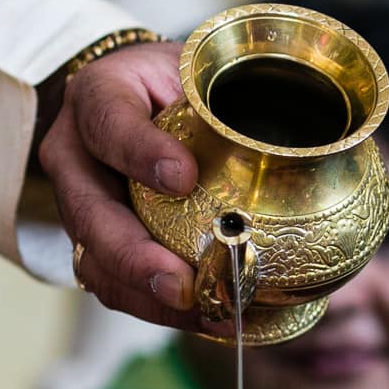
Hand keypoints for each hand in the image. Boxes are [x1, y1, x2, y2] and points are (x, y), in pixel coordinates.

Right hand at [36, 43, 209, 328]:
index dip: (139, 152)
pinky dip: (159, 309)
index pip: (108, 121)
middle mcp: (75, 154)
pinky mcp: (95, 244)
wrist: (147, 101)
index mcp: (98, 97)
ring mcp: (80, 206)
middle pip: (89, 212)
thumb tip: (313, 141)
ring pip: (96, 261)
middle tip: (182, 284)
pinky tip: (207, 318)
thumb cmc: (181, 84)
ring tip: (204, 314)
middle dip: (134, 255)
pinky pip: (116, 285)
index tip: (182, 177)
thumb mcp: (202, 71)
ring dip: (147, 296)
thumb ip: (235, 91)